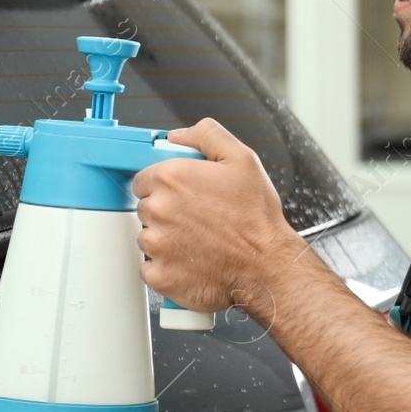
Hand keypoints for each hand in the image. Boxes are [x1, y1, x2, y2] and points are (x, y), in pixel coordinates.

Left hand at [131, 118, 299, 317]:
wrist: (267, 266)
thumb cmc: (257, 219)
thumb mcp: (243, 159)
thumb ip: (206, 135)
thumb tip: (178, 136)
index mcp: (172, 178)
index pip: (144, 179)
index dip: (165, 187)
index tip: (183, 196)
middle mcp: (159, 210)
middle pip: (146, 208)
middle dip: (167, 212)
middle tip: (198, 219)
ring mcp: (156, 245)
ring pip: (148, 238)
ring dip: (166, 240)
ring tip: (199, 241)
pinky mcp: (159, 276)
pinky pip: (150, 268)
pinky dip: (167, 267)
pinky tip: (192, 261)